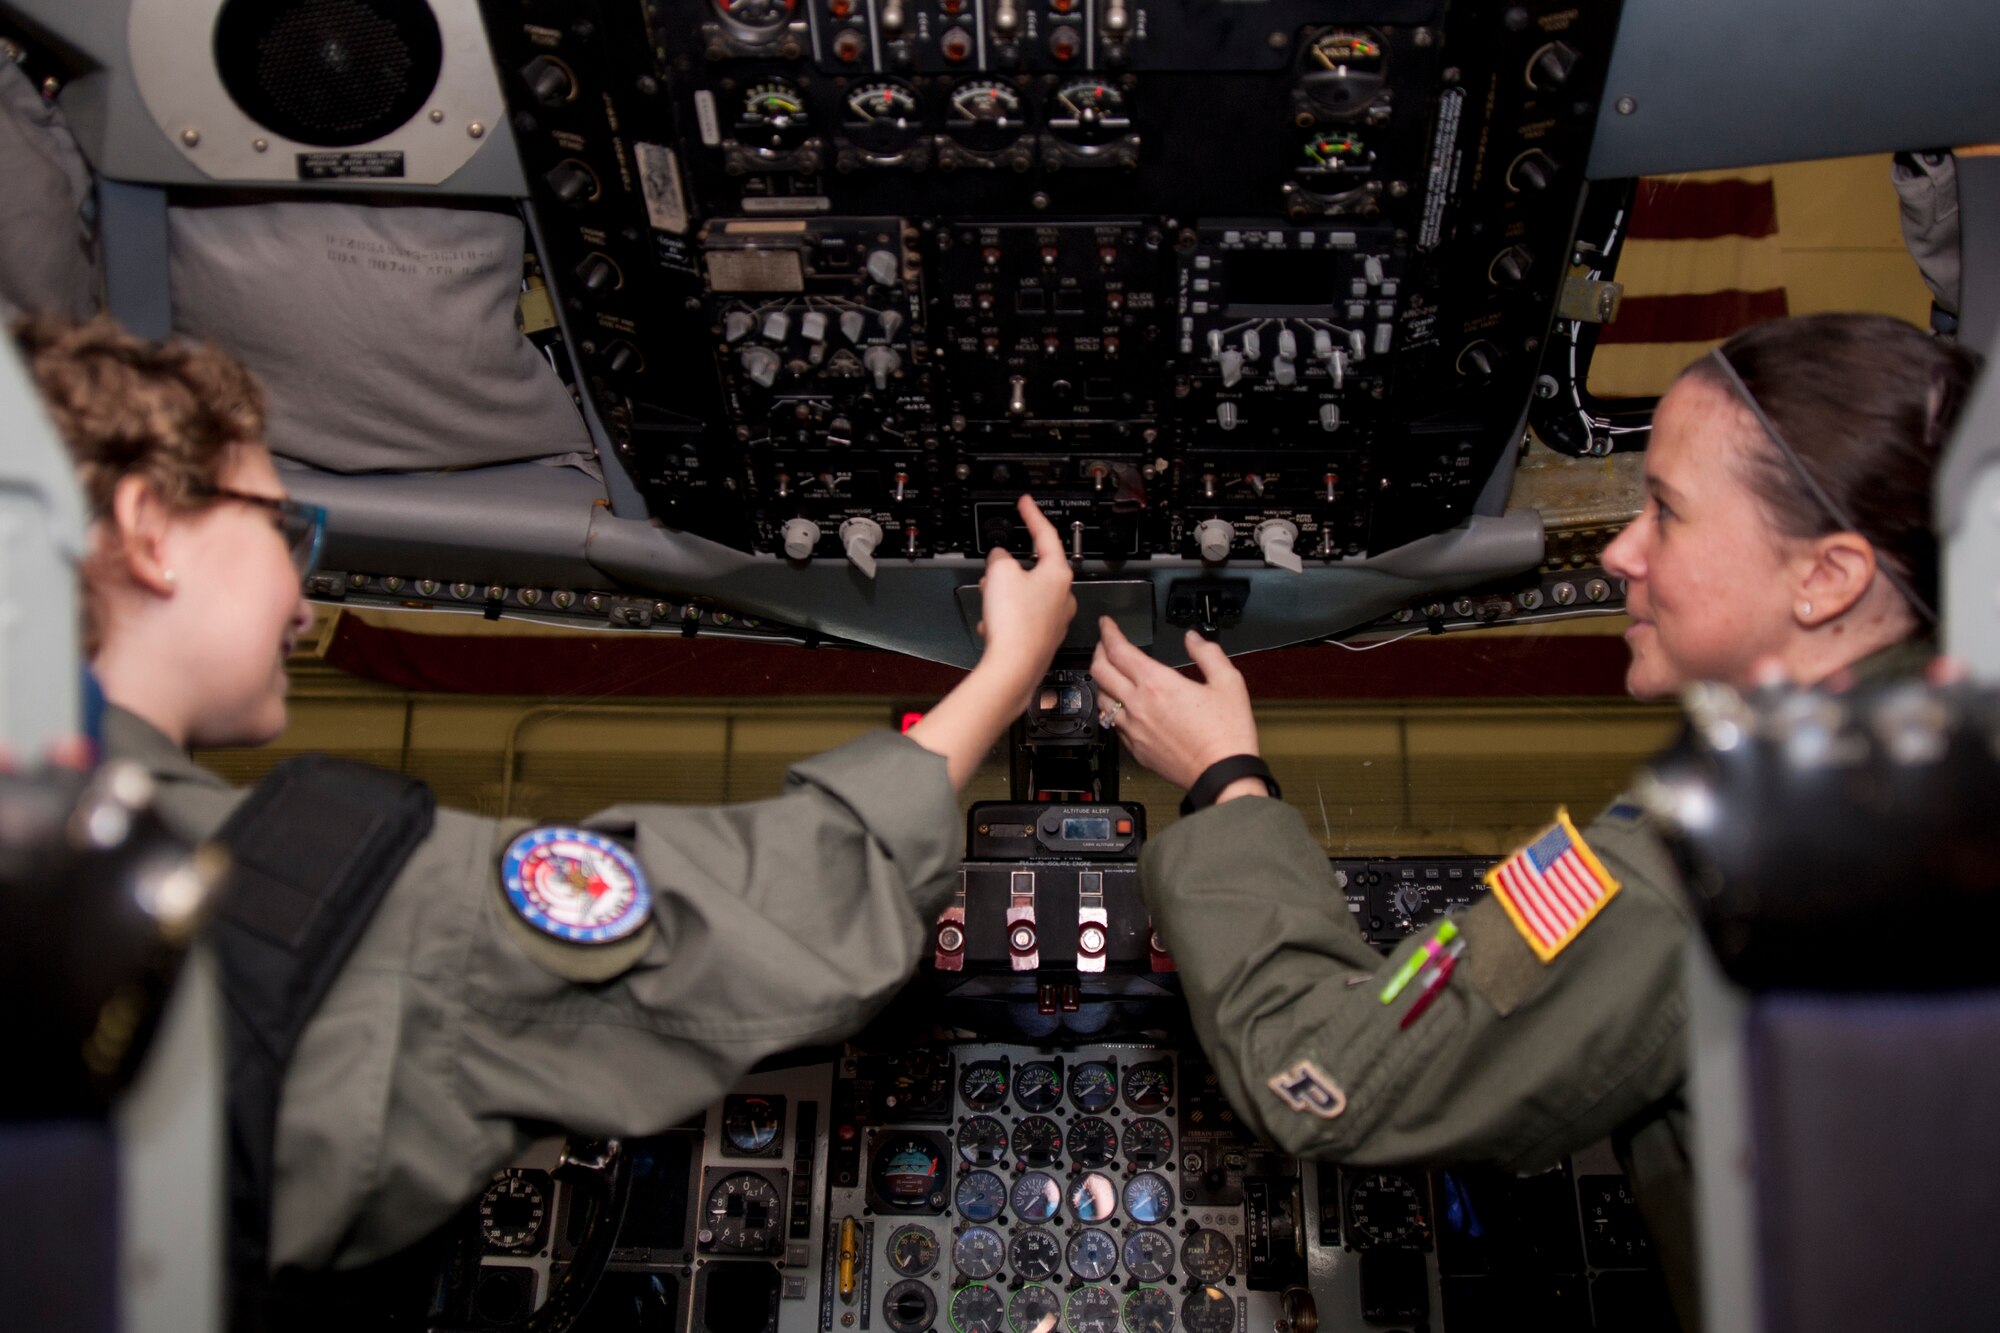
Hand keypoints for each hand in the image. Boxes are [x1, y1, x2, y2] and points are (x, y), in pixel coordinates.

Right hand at [974, 495, 1076, 700]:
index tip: (1026, 504)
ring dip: (1004, 596)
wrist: (1013, 668)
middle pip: (1033, 569)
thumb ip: (1000, 557)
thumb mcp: (1000, 572)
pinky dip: (1005, 618)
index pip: (1046, 535)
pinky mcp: (1043, 639)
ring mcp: (1055, 620)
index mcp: (1058, 574)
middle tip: (992, 572)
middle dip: (1008, 569)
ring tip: (989, 603)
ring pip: (1025, 596)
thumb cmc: (1014, 623)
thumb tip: (1000, 559)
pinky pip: (1021, 619)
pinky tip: (993, 626)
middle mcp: (1063, 597)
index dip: (1032, 516)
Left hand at [1090, 620, 1260, 789]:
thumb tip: (1193, 639)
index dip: (1109, 632)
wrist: (1222, 775)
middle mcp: (1138, 705)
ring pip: (1101, 698)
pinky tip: (1122, 706)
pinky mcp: (1135, 749)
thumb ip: (1208, 653)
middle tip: (1105, 644)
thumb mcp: (1228, 682)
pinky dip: (1112, 708)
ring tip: (1111, 674)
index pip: (1119, 650)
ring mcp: (1133, 729)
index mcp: (1157, 684)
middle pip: (1100, 671)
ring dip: (1102, 681)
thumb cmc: (1226, 733)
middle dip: (1099, 651)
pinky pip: (1113, 724)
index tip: (1107, 624)